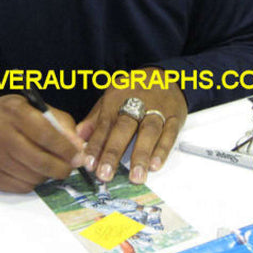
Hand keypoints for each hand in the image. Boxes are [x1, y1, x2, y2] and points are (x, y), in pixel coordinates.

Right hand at [0, 95, 84, 192]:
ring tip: (48, 166)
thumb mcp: (30, 106)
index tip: (79, 156)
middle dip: (61, 167)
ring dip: (47, 175)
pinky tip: (30, 170)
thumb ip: (57, 121)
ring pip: (32, 177)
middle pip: (40, 160)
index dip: (66, 148)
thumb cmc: (5, 116)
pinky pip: (20, 187)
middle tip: (69, 167)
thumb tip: (78, 146)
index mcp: (13, 111)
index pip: (45, 134)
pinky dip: (32, 182)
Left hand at [76, 68, 186, 184]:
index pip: (104, 124)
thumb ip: (95, 119)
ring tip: (135, 177)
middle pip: (124, 127)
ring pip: (149, 132)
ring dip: (141, 155)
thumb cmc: (132, 90)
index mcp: (116, 99)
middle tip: (106, 174)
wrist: (164, 75)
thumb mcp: (110, 97)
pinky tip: (155, 165)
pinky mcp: (174, 117)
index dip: (96, 144)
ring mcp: (157, 110)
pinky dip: (163, 150)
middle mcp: (136, 103)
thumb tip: (78, 137)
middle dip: (114, 151)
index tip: (89, 164)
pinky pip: (169, 133)